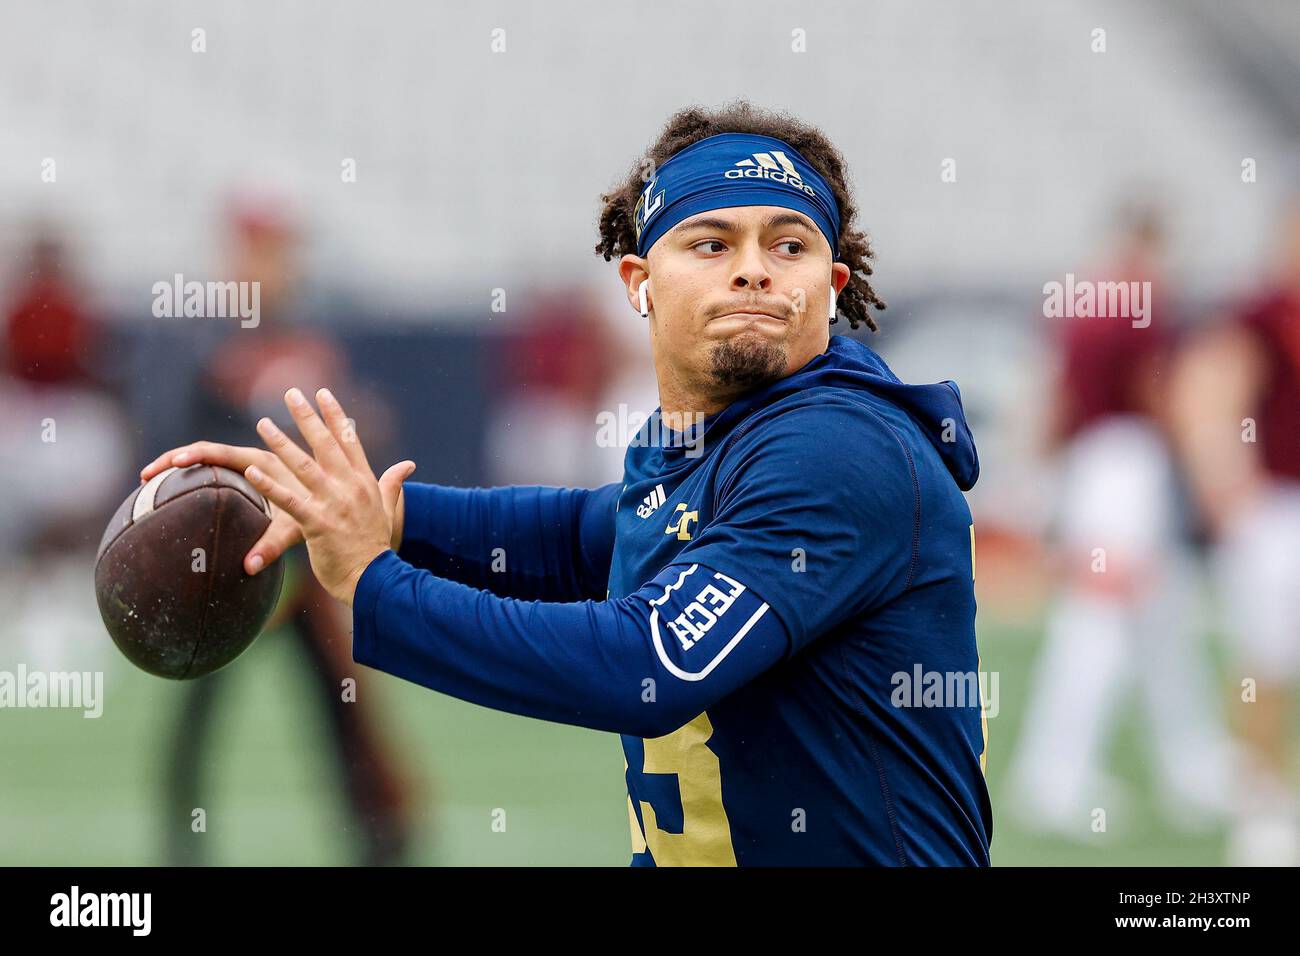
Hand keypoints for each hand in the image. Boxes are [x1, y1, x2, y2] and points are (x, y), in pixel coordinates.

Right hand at [140, 440, 306, 573]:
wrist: (327, 508)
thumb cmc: (313, 515)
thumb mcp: (293, 530)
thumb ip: (272, 545)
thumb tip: (249, 567)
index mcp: (262, 464)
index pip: (221, 453)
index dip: (194, 455)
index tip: (172, 463)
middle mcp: (252, 460)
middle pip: (206, 451)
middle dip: (173, 459)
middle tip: (145, 475)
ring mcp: (245, 466)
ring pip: (206, 458)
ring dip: (175, 463)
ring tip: (146, 480)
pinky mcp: (244, 475)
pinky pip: (212, 469)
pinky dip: (188, 474)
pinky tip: (166, 489)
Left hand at [244, 386, 414, 605]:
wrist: (375, 578)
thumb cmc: (377, 546)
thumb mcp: (387, 510)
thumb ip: (393, 484)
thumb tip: (408, 465)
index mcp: (365, 482)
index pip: (349, 440)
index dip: (335, 415)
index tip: (323, 394)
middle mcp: (350, 488)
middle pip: (325, 445)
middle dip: (306, 417)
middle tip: (290, 394)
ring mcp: (334, 504)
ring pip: (303, 466)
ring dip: (281, 443)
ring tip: (263, 423)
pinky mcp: (318, 524)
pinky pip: (289, 500)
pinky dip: (269, 485)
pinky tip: (252, 470)